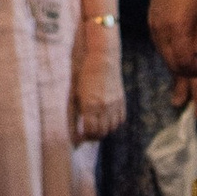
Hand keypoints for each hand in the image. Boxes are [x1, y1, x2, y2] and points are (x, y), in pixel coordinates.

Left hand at [72, 25, 122, 143]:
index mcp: (90, 105)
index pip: (90, 131)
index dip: (85, 137)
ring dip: (104, 130)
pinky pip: (120, 120)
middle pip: (101, 133)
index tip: (80, 136)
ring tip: (96, 125)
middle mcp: (104, 107)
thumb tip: (74, 133)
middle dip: (93, 136)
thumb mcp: (76, 93)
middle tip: (87, 132)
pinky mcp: (122, 101)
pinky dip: (113, 123)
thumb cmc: (85, 74)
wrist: (103, 58)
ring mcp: (115, 104)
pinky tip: (106, 118)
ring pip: (111, 128)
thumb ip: (75, 114)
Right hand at [150, 0, 196, 94]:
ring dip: (179, 62)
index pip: (183, 62)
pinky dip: (171, 52)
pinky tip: (184, 46)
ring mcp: (153, 26)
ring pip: (164, 56)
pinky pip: (160, 45)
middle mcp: (161, 30)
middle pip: (172, 63)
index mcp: (178, 27)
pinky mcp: (151, 21)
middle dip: (189, 70)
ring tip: (196, 57)